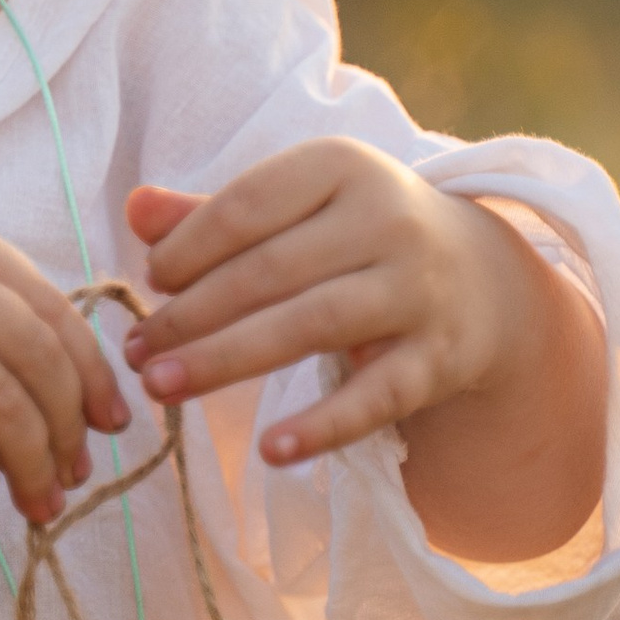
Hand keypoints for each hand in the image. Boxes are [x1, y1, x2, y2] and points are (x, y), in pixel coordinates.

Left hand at [117, 146, 604, 563]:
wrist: (483, 279)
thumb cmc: (359, 239)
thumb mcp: (299, 209)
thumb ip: (216, 214)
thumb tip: (135, 208)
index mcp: (341, 167)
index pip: (248, 206)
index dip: (188, 248)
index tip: (149, 283)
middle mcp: (386, 219)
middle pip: (270, 271)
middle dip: (191, 316)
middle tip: (136, 354)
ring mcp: (417, 289)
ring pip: (311, 325)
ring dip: (226, 360)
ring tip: (162, 388)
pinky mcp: (439, 357)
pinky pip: (375, 396)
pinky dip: (322, 425)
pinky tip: (270, 451)